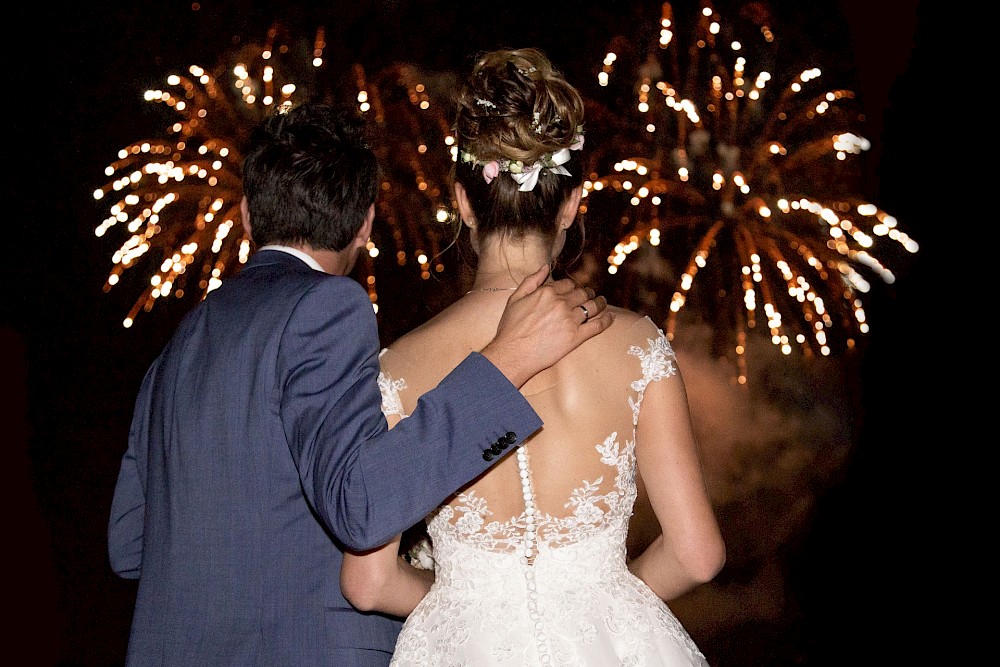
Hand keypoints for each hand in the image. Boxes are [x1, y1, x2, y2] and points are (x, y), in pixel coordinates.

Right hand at [481, 265, 612, 387]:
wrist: (512, 354)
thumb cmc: (510, 328)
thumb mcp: (515, 298)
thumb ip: (531, 280)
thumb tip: (545, 267)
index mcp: (547, 292)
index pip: (568, 284)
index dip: (574, 287)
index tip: (575, 291)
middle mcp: (560, 303)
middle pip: (583, 293)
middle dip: (588, 293)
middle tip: (592, 296)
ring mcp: (570, 320)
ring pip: (593, 307)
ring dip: (601, 303)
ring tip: (602, 303)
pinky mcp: (576, 337)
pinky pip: (597, 325)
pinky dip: (607, 320)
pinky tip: (611, 318)